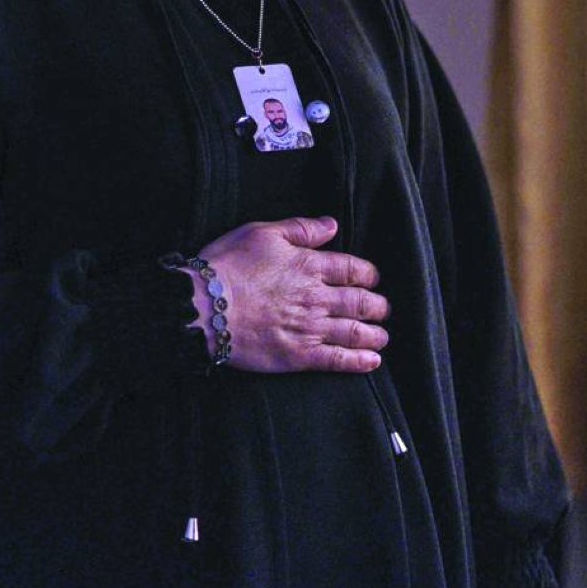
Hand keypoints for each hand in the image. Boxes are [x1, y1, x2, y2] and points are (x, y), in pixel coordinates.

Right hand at [187, 214, 388, 372]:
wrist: (204, 305)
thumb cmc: (228, 266)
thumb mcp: (263, 233)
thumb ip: (301, 228)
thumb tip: (331, 225)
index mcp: (310, 266)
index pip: (353, 269)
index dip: (368, 274)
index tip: (371, 279)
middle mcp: (316, 297)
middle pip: (361, 302)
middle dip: (377, 306)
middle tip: (382, 309)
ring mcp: (309, 328)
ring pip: (354, 331)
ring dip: (374, 334)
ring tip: (382, 337)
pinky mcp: (298, 355)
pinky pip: (337, 360)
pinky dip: (359, 361)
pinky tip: (372, 361)